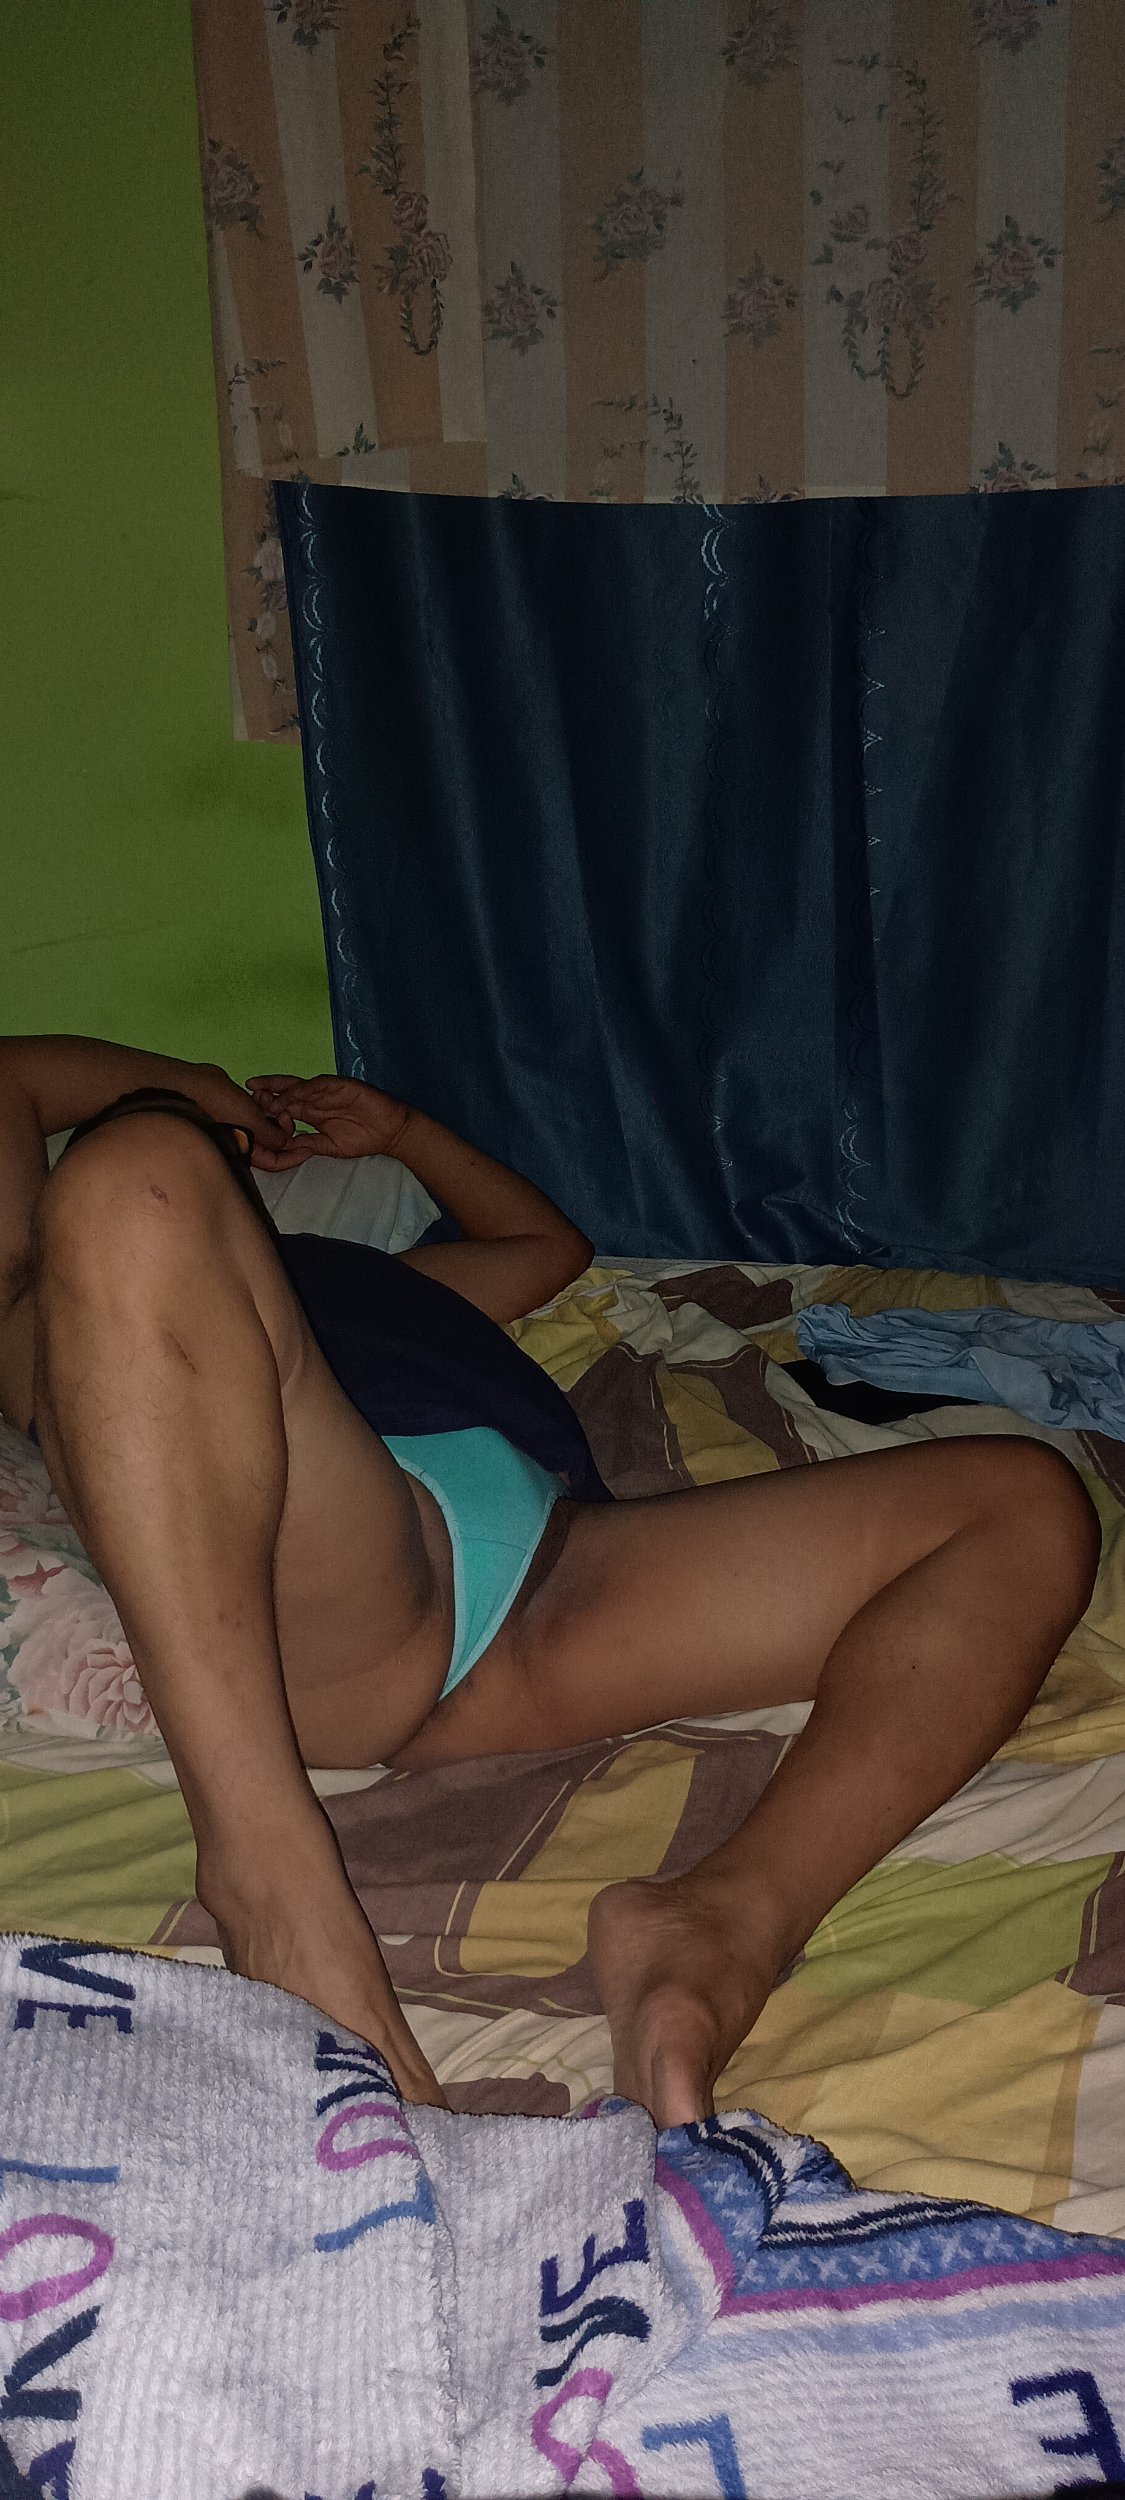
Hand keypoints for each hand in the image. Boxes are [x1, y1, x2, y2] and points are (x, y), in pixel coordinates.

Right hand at [185, 1062, 293, 1163]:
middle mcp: (245, 1142)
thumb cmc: (222, 1106)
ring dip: (273, 1112)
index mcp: (247, 1152)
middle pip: (274, 1144)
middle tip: (285, 1115)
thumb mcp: (255, 1124)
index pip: (276, 1163)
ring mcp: (241, 1127)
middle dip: (283, 1129)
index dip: (294, 1158)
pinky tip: (258, 1093)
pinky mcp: (238, 1112)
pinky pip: (258, 1112)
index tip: (309, 1148)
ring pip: (267, 1125)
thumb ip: (275, 1138)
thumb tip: (286, 1143)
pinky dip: (263, 1103)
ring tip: (268, 1099)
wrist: (197, 1084)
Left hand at [245, 1074, 410, 1170]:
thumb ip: (308, 1144)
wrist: (390, 1132)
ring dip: (282, 1090)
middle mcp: (317, 1098)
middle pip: (287, 1090)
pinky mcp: (342, 1086)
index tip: (250, 1108)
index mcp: (312, 1112)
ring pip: (300, 1087)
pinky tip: (292, 1095)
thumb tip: (284, 1148)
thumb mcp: (328, 1146)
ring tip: (264, 1094)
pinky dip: (306, 1090)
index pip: (285, 1105)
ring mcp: (329, 1091)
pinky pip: (321, 1086)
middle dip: (268, 1089)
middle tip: (249, 1091)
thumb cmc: (362, 1139)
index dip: (268, 1104)